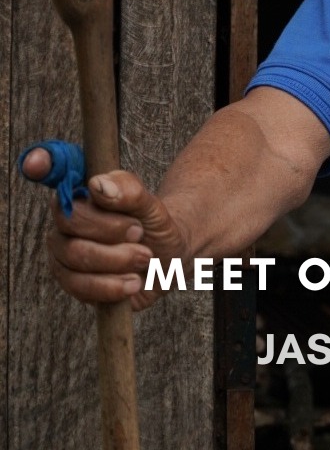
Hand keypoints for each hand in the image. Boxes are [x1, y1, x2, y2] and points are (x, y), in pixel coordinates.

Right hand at [22, 148, 182, 308]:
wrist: (168, 262)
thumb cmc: (154, 229)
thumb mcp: (152, 206)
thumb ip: (130, 191)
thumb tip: (99, 185)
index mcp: (82, 192)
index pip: (53, 171)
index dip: (42, 163)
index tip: (41, 164)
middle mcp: (66, 220)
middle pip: (71, 220)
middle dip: (113, 230)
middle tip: (140, 233)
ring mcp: (64, 252)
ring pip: (76, 256)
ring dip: (118, 259)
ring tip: (144, 258)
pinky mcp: (72, 282)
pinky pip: (81, 286)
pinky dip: (112, 286)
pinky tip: (133, 282)